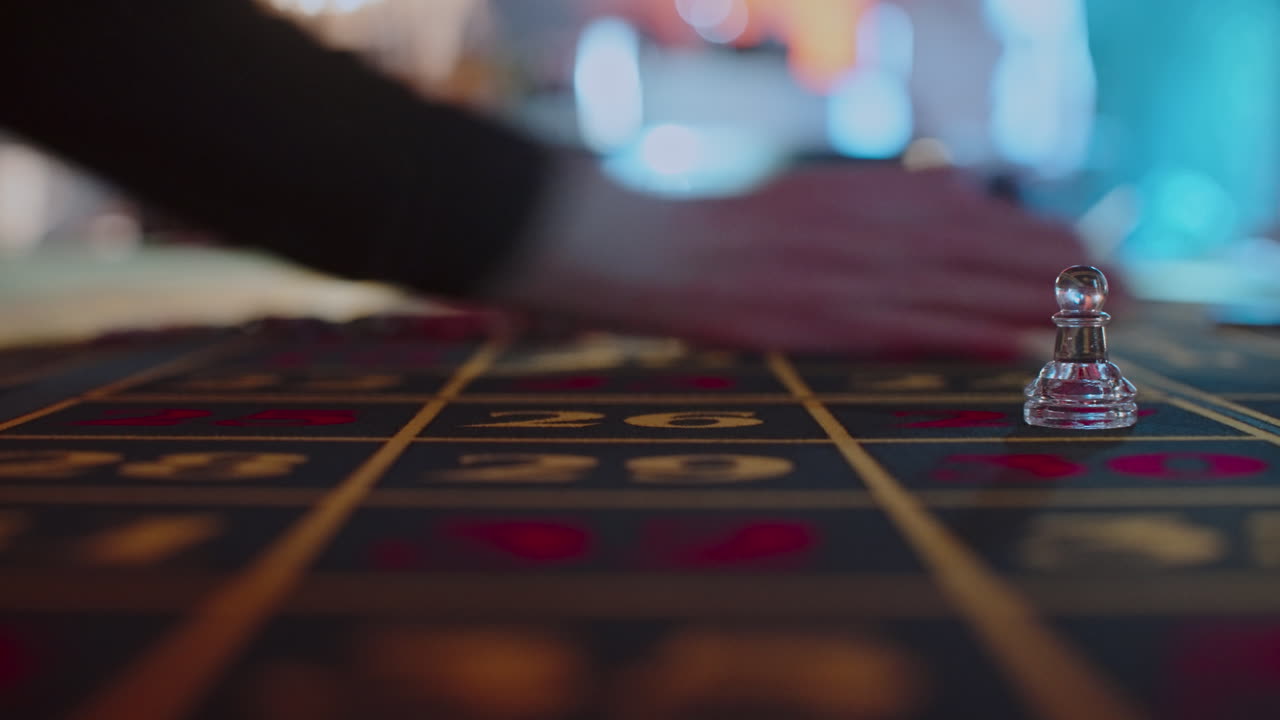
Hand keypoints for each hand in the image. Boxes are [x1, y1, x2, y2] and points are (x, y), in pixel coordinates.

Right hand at [488, 158, 1086, 355]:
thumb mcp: (822, 190)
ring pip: (972, 290)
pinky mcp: (835, 322)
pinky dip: (978, 337)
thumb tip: (957, 184)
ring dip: (1044, 307)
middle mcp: (882, 231)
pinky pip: (923, 331)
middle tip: (1134, 290)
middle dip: (1070, 272)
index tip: (1097, 253)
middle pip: (995, 251)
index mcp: (880, 197)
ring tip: (1107, 320)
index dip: (1048, 238)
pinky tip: (1026, 348)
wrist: (661, 248)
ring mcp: (860, 277)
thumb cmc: (735, 225)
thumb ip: (893, 191)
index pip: (986, 217)